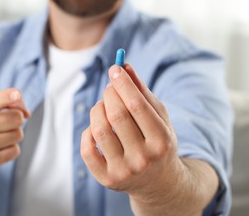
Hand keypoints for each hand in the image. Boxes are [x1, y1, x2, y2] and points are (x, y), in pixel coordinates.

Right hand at [0, 88, 29, 171]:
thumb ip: (4, 99)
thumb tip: (27, 114)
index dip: (10, 96)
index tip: (17, 95)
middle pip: (17, 118)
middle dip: (15, 119)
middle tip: (3, 122)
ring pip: (18, 134)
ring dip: (13, 134)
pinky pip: (15, 150)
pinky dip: (10, 148)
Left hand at [81, 64, 183, 204]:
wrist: (159, 183)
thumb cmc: (158, 142)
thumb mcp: (159, 118)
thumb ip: (143, 92)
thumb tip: (124, 66)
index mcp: (161, 140)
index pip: (136, 105)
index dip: (123, 83)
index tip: (115, 68)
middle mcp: (143, 158)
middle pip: (116, 115)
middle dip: (109, 94)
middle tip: (110, 87)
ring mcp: (124, 171)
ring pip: (99, 129)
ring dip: (97, 109)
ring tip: (103, 106)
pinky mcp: (107, 179)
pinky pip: (87, 148)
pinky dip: (87, 131)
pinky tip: (96, 127)